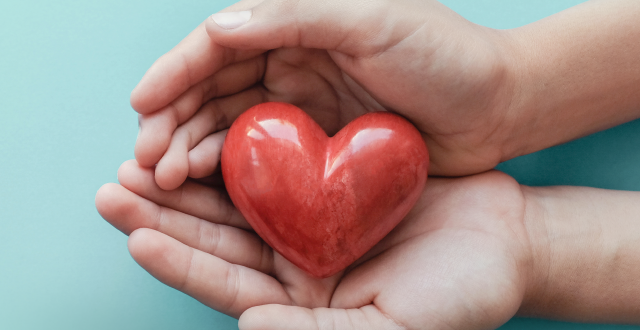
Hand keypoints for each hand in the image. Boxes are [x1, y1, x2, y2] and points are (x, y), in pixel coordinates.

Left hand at [96, 163, 533, 328]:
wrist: (506, 242)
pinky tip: (209, 133)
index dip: (178, 260)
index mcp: (302, 304)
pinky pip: (276, 167)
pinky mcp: (329, 185)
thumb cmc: (460, 297)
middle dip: (162, 214)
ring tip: (141, 158)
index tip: (135, 233)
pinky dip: (240, 151)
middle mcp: (296, 264)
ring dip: (188, 179)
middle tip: (114, 186)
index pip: (225, 283)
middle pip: (216, 238)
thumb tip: (248, 324)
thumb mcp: (390, 329)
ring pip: (235, 200)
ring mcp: (311, 222)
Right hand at [132, 0, 517, 189]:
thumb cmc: (446, 56)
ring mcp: (302, 106)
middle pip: (213, 89)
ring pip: (228, 126)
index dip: (175, 73)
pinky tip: (206, 186)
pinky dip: (228, 171)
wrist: (497, 107)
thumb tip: (219, 28)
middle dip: (172, 121)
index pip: (220, 45)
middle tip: (145, 160)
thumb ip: (299, 15)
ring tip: (164, 178)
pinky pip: (260, 158)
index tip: (141, 104)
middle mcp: (292, 62)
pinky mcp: (316, 146)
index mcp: (298, 23)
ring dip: (190, 149)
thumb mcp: (374, 20)